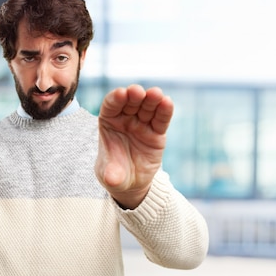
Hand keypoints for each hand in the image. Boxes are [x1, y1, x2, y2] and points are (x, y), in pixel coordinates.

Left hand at [95, 84, 172, 208]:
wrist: (132, 183)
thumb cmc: (116, 174)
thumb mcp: (112, 177)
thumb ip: (112, 175)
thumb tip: (112, 179)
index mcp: (108, 123)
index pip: (110, 106)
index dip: (115, 99)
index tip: (120, 94)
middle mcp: (125, 120)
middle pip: (130, 103)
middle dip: (134, 95)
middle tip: (137, 92)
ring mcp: (142, 124)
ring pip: (147, 108)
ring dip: (152, 99)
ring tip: (155, 94)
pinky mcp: (157, 133)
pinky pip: (161, 120)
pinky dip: (164, 111)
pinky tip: (167, 103)